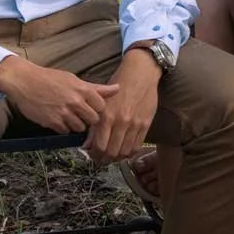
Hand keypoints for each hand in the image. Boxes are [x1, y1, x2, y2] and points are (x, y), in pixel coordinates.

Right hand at [0, 56, 118, 134]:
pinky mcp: (52, 122)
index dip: (98, 109)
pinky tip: (58, 118)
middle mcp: (75, 102)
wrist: (24, 81)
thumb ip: (96, 88)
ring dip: (76, 124)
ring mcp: (64, 113)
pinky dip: (63, 127)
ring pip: (80, 128)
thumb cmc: (50, 78)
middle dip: (89, 119)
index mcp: (82, 89)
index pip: (102, 107)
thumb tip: (118, 88)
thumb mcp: (74, 79)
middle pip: (93, 120)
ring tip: (68, 115)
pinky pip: (65, 131)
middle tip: (81, 114)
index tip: (92, 108)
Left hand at [83, 46, 162, 163]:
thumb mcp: (102, 103)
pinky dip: (130, 152)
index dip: (94, 155)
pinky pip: (137, 146)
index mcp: (106, 116)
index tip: (93, 155)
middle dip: (104, 159)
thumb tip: (88, 144)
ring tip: (113, 156)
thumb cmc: (119, 85)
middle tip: (101, 159)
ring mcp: (134, 124)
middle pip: (111, 152)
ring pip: (124, 152)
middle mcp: (120, 122)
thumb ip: (95, 124)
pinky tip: (124, 150)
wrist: (140, 74)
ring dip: (117, 158)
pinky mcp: (145, 124)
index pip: (99, 146)